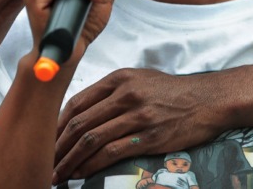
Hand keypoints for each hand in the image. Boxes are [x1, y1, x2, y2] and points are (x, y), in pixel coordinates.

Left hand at [53, 69, 223, 181]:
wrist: (208, 99)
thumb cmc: (173, 91)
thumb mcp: (141, 79)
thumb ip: (112, 91)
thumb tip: (83, 111)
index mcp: (120, 78)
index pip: (77, 101)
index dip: (57, 124)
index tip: (47, 140)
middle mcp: (126, 94)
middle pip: (80, 122)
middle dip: (57, 146)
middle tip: (44, 161)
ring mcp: (138, 115)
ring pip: (91, 139)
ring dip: (69, 160)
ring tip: (58, 174)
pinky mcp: (149, 136)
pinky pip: (111, 152)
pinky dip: (91, 165)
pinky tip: (81, 174)